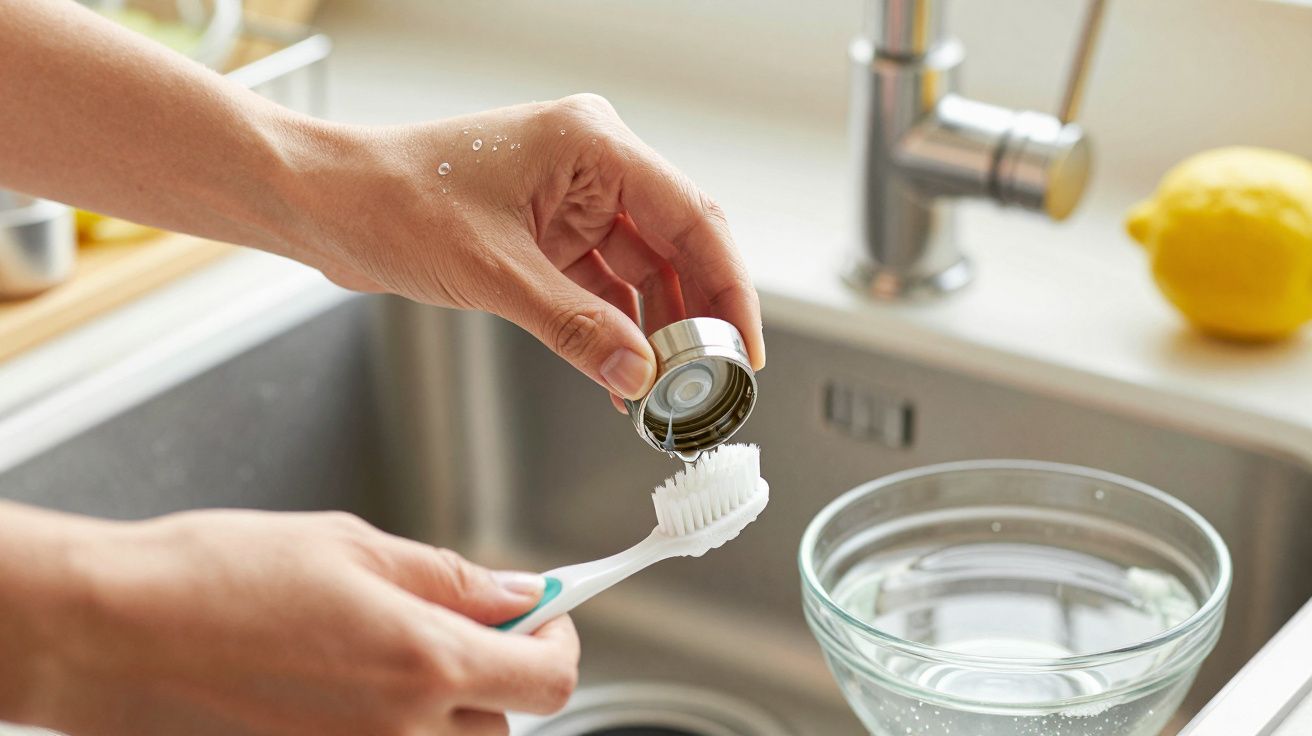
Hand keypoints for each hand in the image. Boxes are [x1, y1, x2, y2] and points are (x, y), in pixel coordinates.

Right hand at [12, 509, 575, 735]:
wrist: (114, 634)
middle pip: (505, 718)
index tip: (548, 613)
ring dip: (449, 701)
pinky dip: (395, 722)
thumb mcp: (353, 546)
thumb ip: (450, 579)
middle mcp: (402, 731)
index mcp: (424, 662)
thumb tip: (519, 593)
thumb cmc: (216, 577)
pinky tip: (349, 676)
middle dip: (500, 667)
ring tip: (393, 645)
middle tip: (465, 618)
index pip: (549, 679)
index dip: (560, 641)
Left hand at [279, 94, 765, 405]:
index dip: (728, 288)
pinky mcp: (547, 233)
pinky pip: (602, 287)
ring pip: (643, 272)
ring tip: (664, 392)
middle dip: (694, 318)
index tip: (742, 349)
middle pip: (676, 246)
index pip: (692, 217)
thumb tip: (638, 374)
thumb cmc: (391, 200)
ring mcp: (570, 200)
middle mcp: (591, 166)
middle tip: (709, 382)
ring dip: (653, 332)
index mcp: (592, 145)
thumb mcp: (494, 273)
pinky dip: (613, 331)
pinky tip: (620, 376)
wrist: (324, 203)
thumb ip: (575, 327)